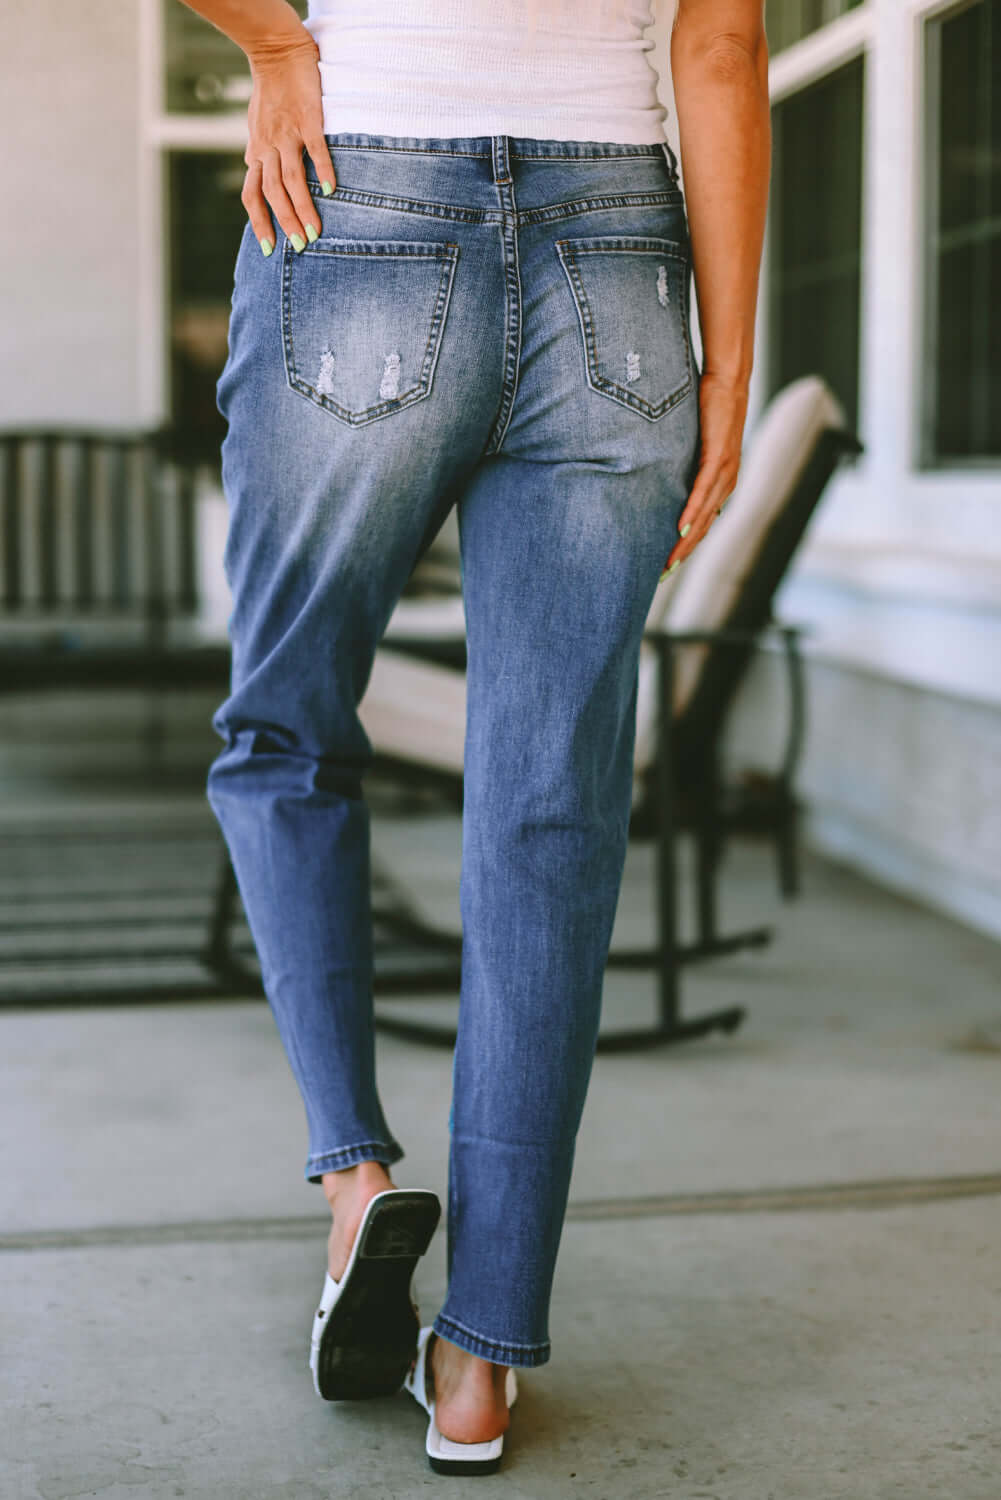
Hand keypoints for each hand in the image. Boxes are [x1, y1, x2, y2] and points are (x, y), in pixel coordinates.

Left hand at [241, 36, 336, 254]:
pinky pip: (315, 149)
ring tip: (315, 231)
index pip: (252, 195)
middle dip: (285, 222)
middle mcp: (269, 146)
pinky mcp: (307, 119)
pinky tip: (332, 191)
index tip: (269, 248)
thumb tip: (255, 167)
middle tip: (300, 246)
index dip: (259, 222)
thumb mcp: (257, 125)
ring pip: (291, 178)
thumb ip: (259, 150)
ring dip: (302, 207)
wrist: (278, 53)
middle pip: (273, 193)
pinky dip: (323, 170)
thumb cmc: (270, 91)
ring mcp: (288, 134)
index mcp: (257, 152)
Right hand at [661, 371, 748, 576]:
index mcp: (722, 482)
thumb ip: (684, 463)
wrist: (727, 381)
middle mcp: (726, 482)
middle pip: (704, 526)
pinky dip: (692, 511)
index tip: (669, 564)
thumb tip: (662, 474)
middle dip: (684, 551)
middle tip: (664, 573)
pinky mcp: (718, 456)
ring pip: (704, 514)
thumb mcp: (694, 443)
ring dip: (687, 540)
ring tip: (670, 559)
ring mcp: (724, 471)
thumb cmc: (709, 409)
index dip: (688, 545)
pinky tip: (681, 527)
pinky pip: (703, 490)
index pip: (704, 522)